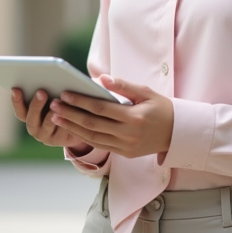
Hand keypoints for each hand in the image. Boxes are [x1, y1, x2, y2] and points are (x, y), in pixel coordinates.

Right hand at [10, 88, 89, 151]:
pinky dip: (65, 120)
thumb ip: (46, 88)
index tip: (16, 88)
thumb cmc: (61, 104)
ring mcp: (46, 136)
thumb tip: (41, 74)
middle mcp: (35, 128)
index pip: (20, 110)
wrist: (79, 126)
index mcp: (28, 117)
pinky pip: (62, 130)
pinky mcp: (60, 141)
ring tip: (57, 101)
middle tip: (41, 91)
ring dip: (51, 113)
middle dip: (36, 104)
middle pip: (31, 118)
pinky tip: (71, 110)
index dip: (16, 101)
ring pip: (47, 125)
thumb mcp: (52, 96)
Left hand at [49, 75, 172, 157]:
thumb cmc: (161, 108)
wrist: (178, 133)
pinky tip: (72, 129)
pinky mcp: (125, 154)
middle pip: (92, 124)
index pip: (100, 108)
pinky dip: (84, 137)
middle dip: (70, 114)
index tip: (65, 93)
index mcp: (134, 117)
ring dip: (72, 127)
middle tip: (53, 105)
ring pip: (93, 137)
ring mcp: (126, 146)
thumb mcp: (146, 92)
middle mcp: (128, 134)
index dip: (80, 101)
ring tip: (56, 117)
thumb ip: (123, 85)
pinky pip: (100, 145)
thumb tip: (101, 78)